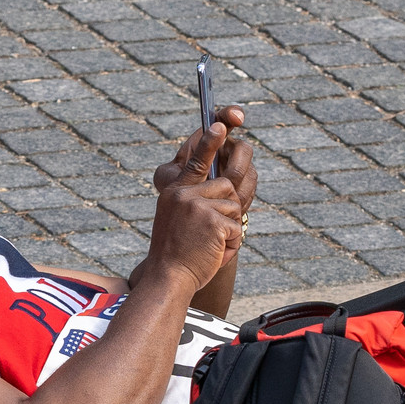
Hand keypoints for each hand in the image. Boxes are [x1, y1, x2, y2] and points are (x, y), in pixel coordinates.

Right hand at [143, 106, 247, 294]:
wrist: (167, 280)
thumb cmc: (175, 256)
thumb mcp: (177, 220)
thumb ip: (194, 201)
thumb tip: (226, 189)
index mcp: (174, 192)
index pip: (195, 160)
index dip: (209, 141)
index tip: (221, 124)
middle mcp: (183, 194)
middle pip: (227, 187)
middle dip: (228, 211)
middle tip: (210, 234)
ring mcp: (197, 205)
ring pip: (235, 206)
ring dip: (230, 229)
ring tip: (209, 245)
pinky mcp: (212, 220)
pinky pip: (237, 227)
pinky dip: (231, 244)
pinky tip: (213, 252)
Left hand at [152, 104, 253, 215]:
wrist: (184, 211)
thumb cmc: (175, 188)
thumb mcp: (168, 176)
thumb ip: (185, 161)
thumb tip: (203, 144)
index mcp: (207, 139)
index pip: (223, 118)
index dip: (232, 114)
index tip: (237, 117)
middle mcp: (226, 149)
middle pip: (243, 149)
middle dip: (236, 165)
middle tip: (224, 180)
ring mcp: (239, 165)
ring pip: (249, 172)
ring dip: (236, 186)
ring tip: (220, 198)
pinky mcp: (246, 183)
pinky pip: (250, 189)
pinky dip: (240, 199)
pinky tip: (226, 206)